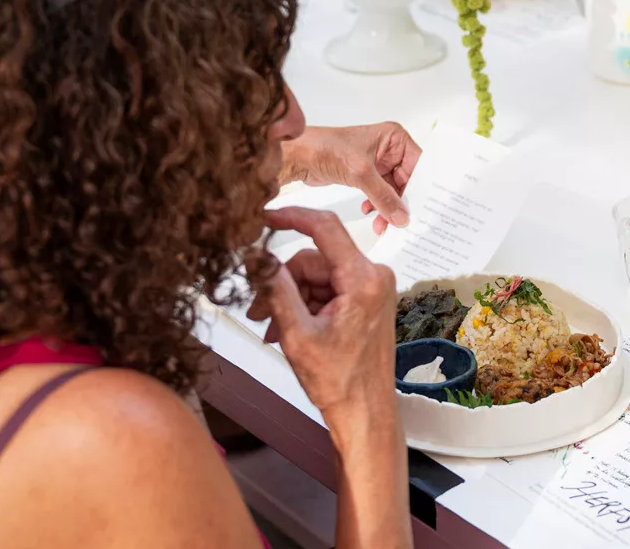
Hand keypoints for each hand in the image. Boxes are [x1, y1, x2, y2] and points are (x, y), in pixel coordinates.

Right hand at [254, 207, 397, 413]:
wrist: (364, 412)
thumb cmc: (338, 381)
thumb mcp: (296, 334)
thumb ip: (275, 289)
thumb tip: (256, 254)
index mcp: (363, 279)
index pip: (324, 227)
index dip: (290, 217)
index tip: (262, 217)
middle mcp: (373, 276)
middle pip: (313, 259)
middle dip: (282, 282)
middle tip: (257, 310)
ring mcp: (371, 288)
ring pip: (316, 275)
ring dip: (290, 298)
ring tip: (271, 327)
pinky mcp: (366, 299)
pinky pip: (327, 289)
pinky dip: (304, 305)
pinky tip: (287, 328)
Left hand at [283, 123, 420, 232]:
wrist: (298, 156)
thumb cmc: (326, 148)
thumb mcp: (361, 173)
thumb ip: (384, 197)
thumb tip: (401, 217)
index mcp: (394, 138)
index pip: (417, 165)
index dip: (420, 186)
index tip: (421, 208)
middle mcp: (388, 149)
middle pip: (406, 180)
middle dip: (401, 202)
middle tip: (400, 222)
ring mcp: (377, 163)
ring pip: (393, 191)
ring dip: (388, 207)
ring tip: (382, 223)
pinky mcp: (366, 175)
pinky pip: (380, 194)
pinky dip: (377, 206)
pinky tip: (369, 212)